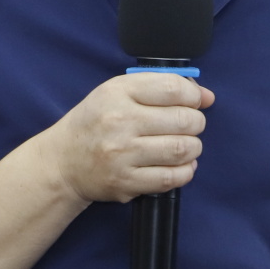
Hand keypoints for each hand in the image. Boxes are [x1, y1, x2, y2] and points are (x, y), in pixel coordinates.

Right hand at [43, 72, 214, 203]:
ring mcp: (123, 154)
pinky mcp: (126, 182)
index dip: (194, 95)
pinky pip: (172, 177)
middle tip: (190, 126)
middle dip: (196, 122)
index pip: (173, 88)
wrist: (63, 162)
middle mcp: (119, 121)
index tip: (195, 102)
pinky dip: (185, 171)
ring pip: (182, 149)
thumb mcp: (118, 92)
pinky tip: (180, 165)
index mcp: (118, 93)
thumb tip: (206, 96)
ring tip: (186, 145)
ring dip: (193, 147)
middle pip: (184, 119)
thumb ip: (160, 86)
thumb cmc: (95, 122)